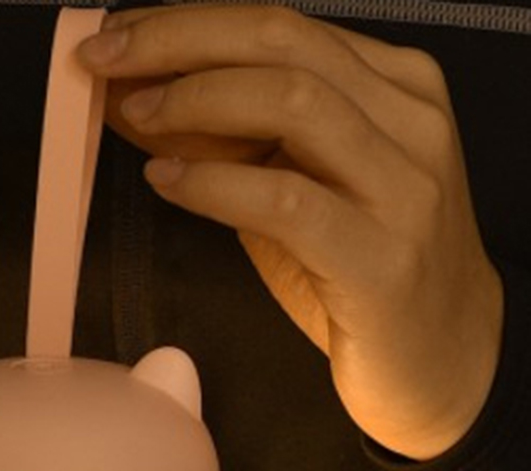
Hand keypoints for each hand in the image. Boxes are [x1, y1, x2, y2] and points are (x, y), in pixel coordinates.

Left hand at [79, 5, 502, 459]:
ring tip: (134, 117)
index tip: (118, 35)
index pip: (280, 25)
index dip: (188, 22)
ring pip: (293, 101)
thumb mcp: (295, 188)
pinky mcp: (381, 257)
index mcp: (393, 87)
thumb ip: (232, 139)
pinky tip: (167, 182)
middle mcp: (408, 120)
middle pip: (282, 40)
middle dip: (178, 40)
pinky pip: (286, 200)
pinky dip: (214, 183)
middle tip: (105, 58)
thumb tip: (140, 99)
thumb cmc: (361, 271)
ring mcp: (403, 187)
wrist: (443, 360)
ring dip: (195, 101)